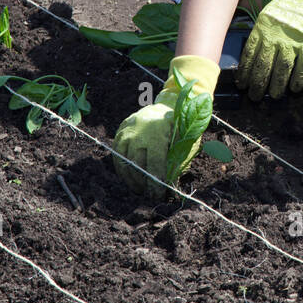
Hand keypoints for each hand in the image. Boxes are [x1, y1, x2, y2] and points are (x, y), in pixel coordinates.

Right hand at [112, 55, 218, 198]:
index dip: (156, 183)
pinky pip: (117, 157)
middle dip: (144, 184)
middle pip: (138, 166)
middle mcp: (138, 132)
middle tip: (150, 195)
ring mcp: (126, 132)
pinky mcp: (119, 133)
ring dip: (132, 180)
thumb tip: (170, 186)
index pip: (154, 164)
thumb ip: (177, 162)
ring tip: (140, 189)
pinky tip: (131, 179)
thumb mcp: (185, 141)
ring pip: (125, 163)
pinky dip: (123, 170)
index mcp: (158, 133)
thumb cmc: (178, 128)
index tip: (158, 195)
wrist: (164, 107)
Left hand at [236, 0, 302, 100]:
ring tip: (273, 95)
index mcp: (261, 29)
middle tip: (255, 97)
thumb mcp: (267, 14)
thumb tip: (252, 55)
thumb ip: (260, 34)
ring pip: (281, 70)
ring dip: (276, 86)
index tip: (242, 84)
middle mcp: (275, 37)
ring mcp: (292, 42)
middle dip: (258, 84)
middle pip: (263, 66)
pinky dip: (298, 79)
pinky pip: (302, 67)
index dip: (245, 72)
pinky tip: (295, 88)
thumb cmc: (287, 5)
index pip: (249, 55)